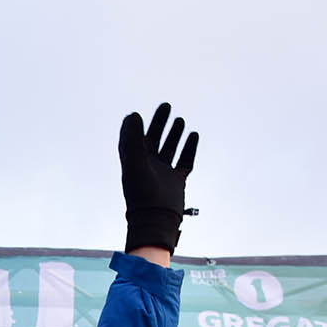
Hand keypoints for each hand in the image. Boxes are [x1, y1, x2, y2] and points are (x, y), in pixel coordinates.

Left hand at [118, 101, 198, 254]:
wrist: (156, 220)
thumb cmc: (142, 193)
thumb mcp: (135, 162)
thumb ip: (132, 138)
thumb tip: (134, 114)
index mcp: (134, 162)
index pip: (135, 138)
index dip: (137, 125)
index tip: (140, 113)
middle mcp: (148, 166)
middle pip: (154, 139)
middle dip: (160, 123)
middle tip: (166, 106)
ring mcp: (163, 174)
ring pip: (170, 149)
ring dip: (174, 134)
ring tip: (179, 120)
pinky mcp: (177, 181)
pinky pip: (185, 161)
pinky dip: (189, 148)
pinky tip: (193, 135)